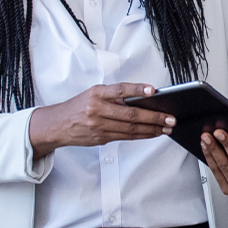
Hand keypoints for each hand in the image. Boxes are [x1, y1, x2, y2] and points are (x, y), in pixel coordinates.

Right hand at [29, 84, 174, 157]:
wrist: (57, 124)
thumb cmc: (79, 106)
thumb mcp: (93, 94)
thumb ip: (114, 96)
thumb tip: (142, 99)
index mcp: (97, 94)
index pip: (120, 90)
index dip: (137, 89)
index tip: (153, 90)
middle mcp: (97, 109)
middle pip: (130, 114)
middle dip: (153, 117)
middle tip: (170, 118)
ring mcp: (99, 126)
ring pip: (130, 129)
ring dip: (151, 129)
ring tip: (166, 128)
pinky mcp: (101, 138)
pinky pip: (125, 137)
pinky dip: (141, 135)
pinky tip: (152, 133)